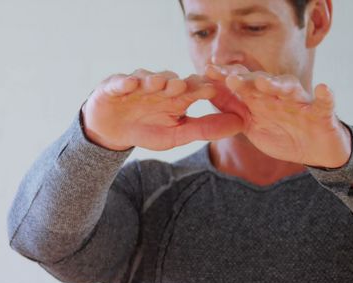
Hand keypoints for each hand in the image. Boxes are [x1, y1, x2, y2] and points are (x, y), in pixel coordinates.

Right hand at [80, 70, 243, 151]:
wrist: (112, 129)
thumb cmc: (146, 129)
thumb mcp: (176, 134)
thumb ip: (204, 130)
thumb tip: (240, 125)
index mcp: (178, 96)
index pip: (193, 89)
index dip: (201, 88)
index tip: (213, 92)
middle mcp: (160, 85)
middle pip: (171, 80)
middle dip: (178, 82)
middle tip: (185, 86)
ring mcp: (137, 83)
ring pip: (147, 78)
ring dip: (154, 80)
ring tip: (159, 84)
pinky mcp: (115, 85)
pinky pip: (120, 82)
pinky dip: (125, 83)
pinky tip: (130, 85)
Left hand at [205, 64, 351, 168]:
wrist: (315, 151)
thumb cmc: (282, 134)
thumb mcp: (253, 125)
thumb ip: (234, 110)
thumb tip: (209, 93)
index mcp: (262, 100)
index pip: (243, 84)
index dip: (226, 77)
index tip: (207, 71)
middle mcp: (280, 96)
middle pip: (264, 82)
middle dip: (247, 80)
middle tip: (230, 78)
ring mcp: (301, 103)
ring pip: (290, 88)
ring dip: (277, 84)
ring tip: (263, 82)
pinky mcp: (322, 114)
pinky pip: (325, 103)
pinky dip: (325, 96)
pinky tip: (323, 88)